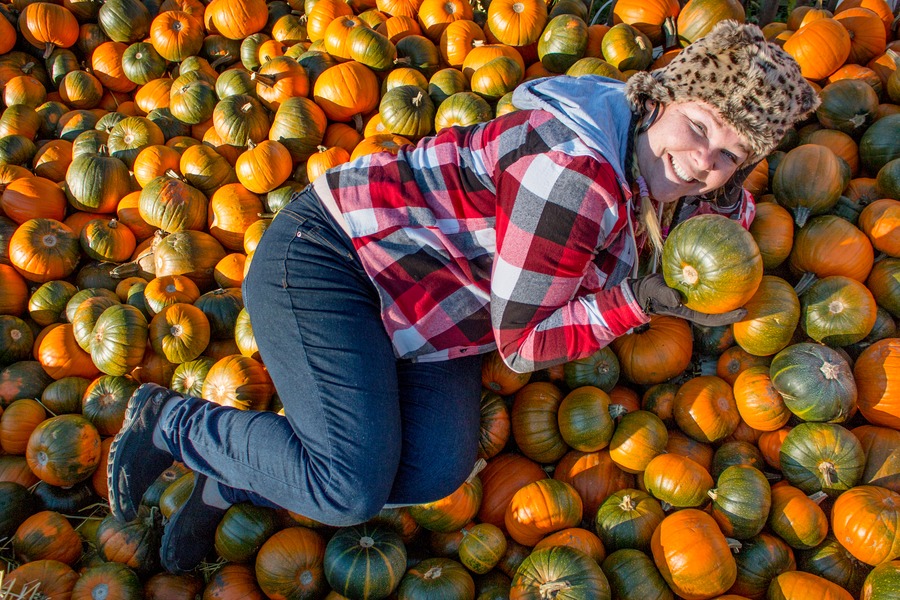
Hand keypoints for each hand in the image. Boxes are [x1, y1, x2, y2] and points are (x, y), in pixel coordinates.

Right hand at [627, 274, 746, 326]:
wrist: (644, 288)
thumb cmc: (650, 293)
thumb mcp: (657, 293)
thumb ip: (666, 296)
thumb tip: (677, 300)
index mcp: (691, 311)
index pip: (714, 318)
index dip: (729, 316)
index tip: (744, 312)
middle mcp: (696, 305)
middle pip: (720, 308)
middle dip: (735, 303)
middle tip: (753, 294)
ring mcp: (695, 296)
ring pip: (715, 296)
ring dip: (729, 290)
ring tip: (745, 280)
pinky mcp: (692, 285)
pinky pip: (708, 282)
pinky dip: (716, 276)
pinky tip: (724, 264)